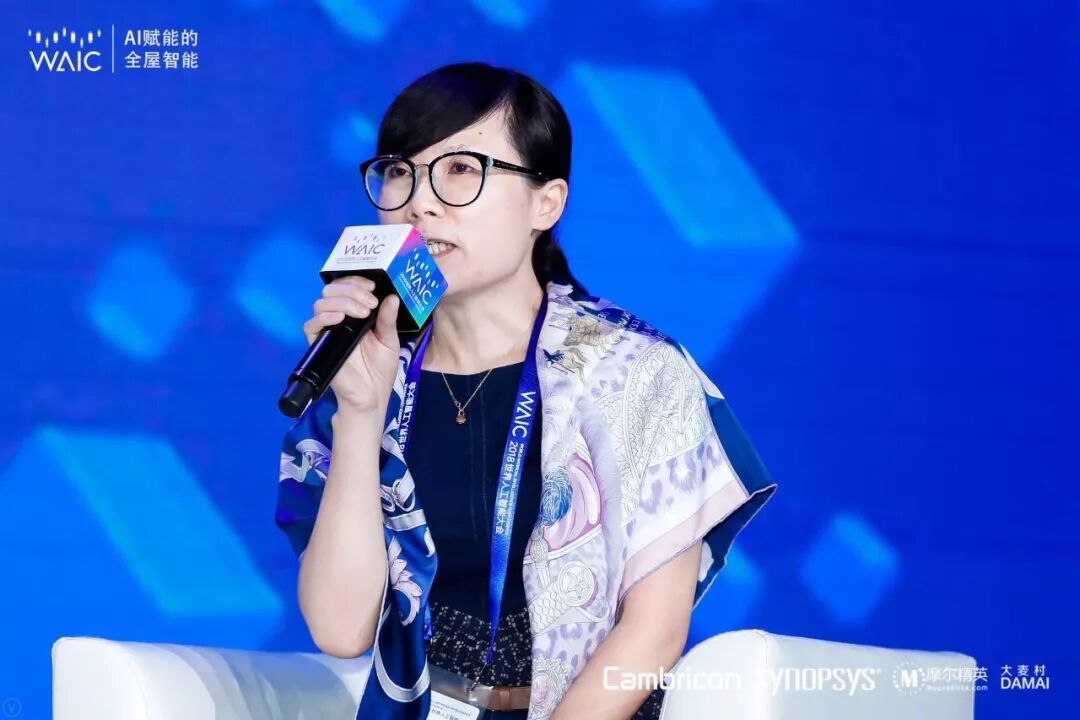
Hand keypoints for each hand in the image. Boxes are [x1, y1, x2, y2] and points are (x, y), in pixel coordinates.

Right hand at [302, 276, 400, 415]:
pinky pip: (311, 325)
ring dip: (343, 301)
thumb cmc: (381, 368)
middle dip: (352, 290)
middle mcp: (339, 318)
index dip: (356, 281)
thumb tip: (391, 296)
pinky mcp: (318, 345)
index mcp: (355, 313)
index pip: (347, 286)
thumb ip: (388, 318)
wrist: (372, 396)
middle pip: (332, 290)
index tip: (372, 286)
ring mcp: (327, 330)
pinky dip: (324, 317)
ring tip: (363, 313)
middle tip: (370, 303)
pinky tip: (341, 318)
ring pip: (322, 303)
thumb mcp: (389, 340)